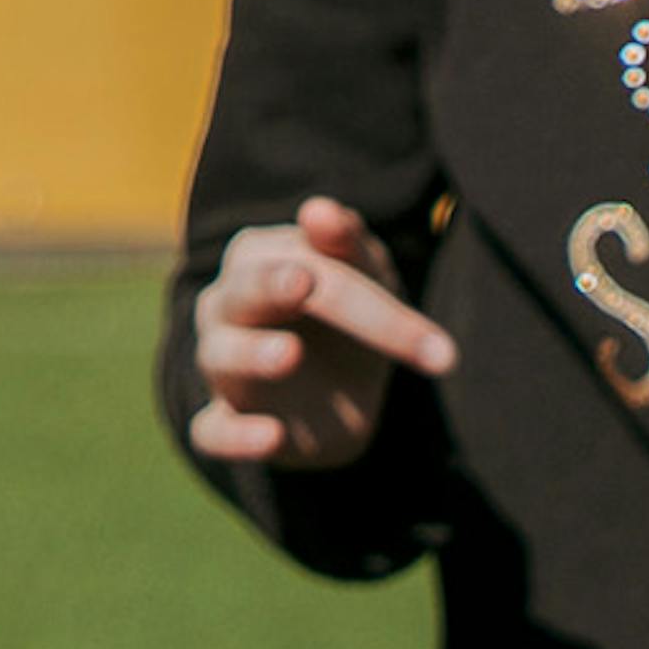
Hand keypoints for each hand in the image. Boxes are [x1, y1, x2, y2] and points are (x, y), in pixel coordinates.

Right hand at [184, 196, 453, 470]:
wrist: (343, 393)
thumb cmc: (349, 317)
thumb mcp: (367, 278)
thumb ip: (348, 244)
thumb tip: (320, 210)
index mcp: (258, 259)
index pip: (309, 266)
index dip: (369, 299)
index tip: (435, 347)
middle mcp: (226, 305)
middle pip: (250, 292)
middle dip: (276, 288)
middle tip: (305, 284)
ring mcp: (220, 363)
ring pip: (220, 354)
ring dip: (251, 354)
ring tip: (287, 354)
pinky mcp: (224, 420)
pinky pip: (213, 430)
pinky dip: (236, 436)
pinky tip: (271, 438)